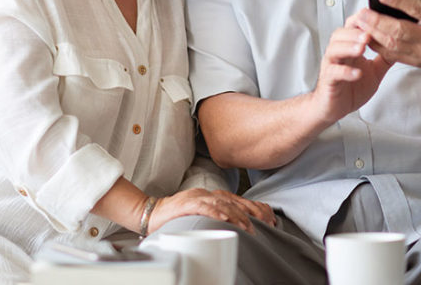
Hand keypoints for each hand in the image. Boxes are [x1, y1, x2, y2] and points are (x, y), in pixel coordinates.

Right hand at [147, 188, 274, 233]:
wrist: (151, 213)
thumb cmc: (176, 218)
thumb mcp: (201, 215)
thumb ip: (217, 217)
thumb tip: (238, 227)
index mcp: (212, 196)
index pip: (239, 200)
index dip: (255, 209)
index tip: (269, 219)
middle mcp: (206, 194)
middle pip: (234, 200)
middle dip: (252, 212)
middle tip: (265, 223)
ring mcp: (196, 197)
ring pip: (222, 204)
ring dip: (237, 215)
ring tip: (249, 226)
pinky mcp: (186, 204)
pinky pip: (204, 207)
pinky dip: (216, 212)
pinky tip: (226, 218)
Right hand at [312, 19, 392, 124]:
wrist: (334, 107)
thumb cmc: (351, 88)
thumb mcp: (374, 71)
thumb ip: (385, 58)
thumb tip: (401, 46)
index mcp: (349, 49)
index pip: (351, 28)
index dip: (360, 21)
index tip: (372, 17)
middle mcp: (338, 54)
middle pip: (339, 35)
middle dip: (354, 33)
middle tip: (368, 35)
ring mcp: (332, 66)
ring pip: (334, 50)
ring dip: (348, 47)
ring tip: (361, 49)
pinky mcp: (329, 81)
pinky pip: (334, 73)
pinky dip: (345, 72)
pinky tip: (357, 73)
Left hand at [354, 0, 420, 69]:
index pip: (418, 10)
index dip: (399, 2)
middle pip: (400, 31)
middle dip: (378, 21)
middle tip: (363, 12)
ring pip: (393, 44)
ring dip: (373, 33)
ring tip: (360, 21)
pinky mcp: (415, 62)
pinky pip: (391, 55)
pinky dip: (376, 46)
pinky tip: (365, 35)